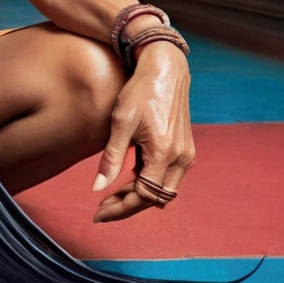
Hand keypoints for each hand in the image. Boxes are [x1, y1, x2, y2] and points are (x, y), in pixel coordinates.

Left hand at [90, 42, 195, 222]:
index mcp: (164, 153)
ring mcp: (186, 154)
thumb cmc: (140, 91)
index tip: (98, 213)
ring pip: (164, 191)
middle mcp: (181, 158)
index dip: (120, 208)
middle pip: (156, 199)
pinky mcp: (185, 149)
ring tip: (112, 194)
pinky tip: (129, 175)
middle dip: (129, 206)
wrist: (165, 69)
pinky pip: (168, 177)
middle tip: (102, 208)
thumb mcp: (120, 123)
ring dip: (140, 196)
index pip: (143, 197)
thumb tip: (97, 188)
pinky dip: (149, 182)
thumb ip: (111, 157)